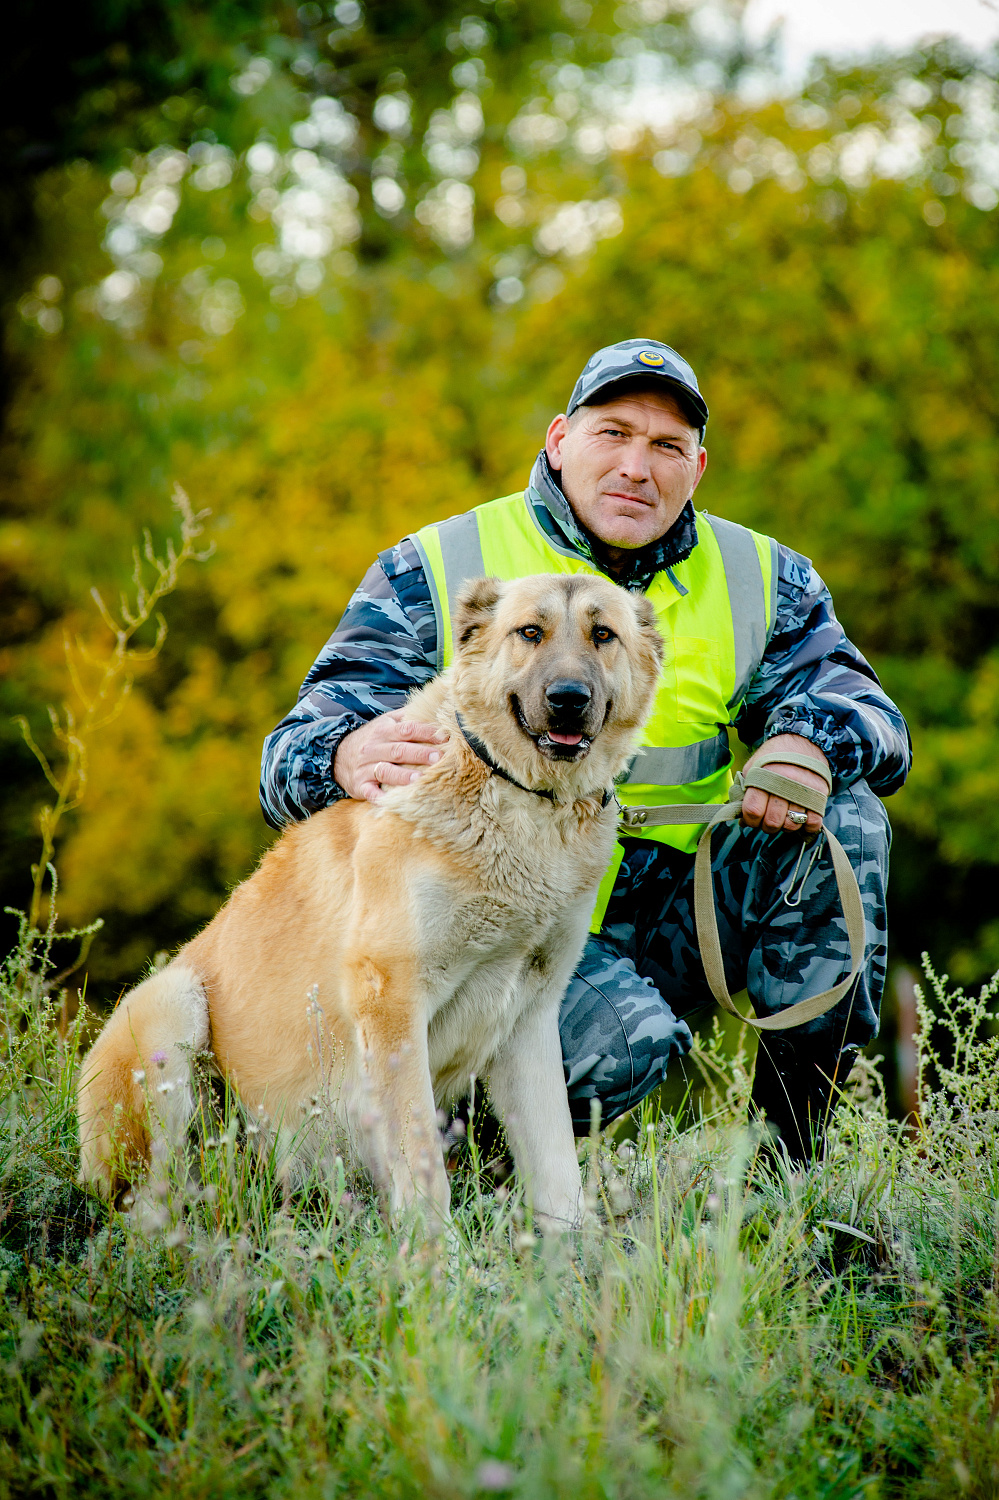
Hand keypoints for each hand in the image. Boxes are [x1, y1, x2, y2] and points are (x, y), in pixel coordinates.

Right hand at [334, 710, 449, 802]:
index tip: (445, 738)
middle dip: (419, 754)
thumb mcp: (385, 722)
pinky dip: (380, 797)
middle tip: (438, 758)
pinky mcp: (360, 785)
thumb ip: (407, 716)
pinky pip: (370, 792)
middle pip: (399, 750)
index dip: (426, 733)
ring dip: (402, 775)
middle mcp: (374, 748)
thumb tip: (433, 707)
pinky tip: (392, 801)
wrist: (338, 756)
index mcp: (384, 730)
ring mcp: (366, 767)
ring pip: (385, 770)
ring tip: (419, 779)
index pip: (408, 729)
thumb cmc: (371, 739)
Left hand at [741, 733, 828, 836]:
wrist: (803, 742)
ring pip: (792, 824)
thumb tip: (743, 821)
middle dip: (767, 826)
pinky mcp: (820, 794)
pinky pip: (813, 823)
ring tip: (784, 817)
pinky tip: (800, 818)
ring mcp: (804, 790)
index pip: (753, 810)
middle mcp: (784, 783)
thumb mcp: (753, 768)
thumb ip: (744, 793)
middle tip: (768, 820)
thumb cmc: (774, 758)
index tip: (752, 819)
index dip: (750, 820)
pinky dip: (806, 826)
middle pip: (772, 821)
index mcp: (764, 776)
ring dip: (785, 827)